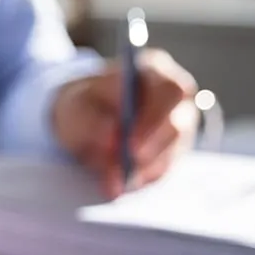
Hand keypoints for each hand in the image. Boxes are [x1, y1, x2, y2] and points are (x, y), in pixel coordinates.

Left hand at [51, 48, 198, 198]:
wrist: (83, 119)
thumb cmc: (82, 105)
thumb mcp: (74, 106)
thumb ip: (90, 119)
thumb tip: (111, 137)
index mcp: (154, 71)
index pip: (171, 91)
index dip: (155, 120)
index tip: (130, 145)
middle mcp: (175, 98)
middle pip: (179, 125)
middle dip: (152, 150)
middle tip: (126, 169)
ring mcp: (179, 125)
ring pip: (171, 153)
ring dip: (142, 170)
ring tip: (112, 181)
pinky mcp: (172, 151)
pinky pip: (162, 170)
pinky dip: (140, 180)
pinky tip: (119, 183)